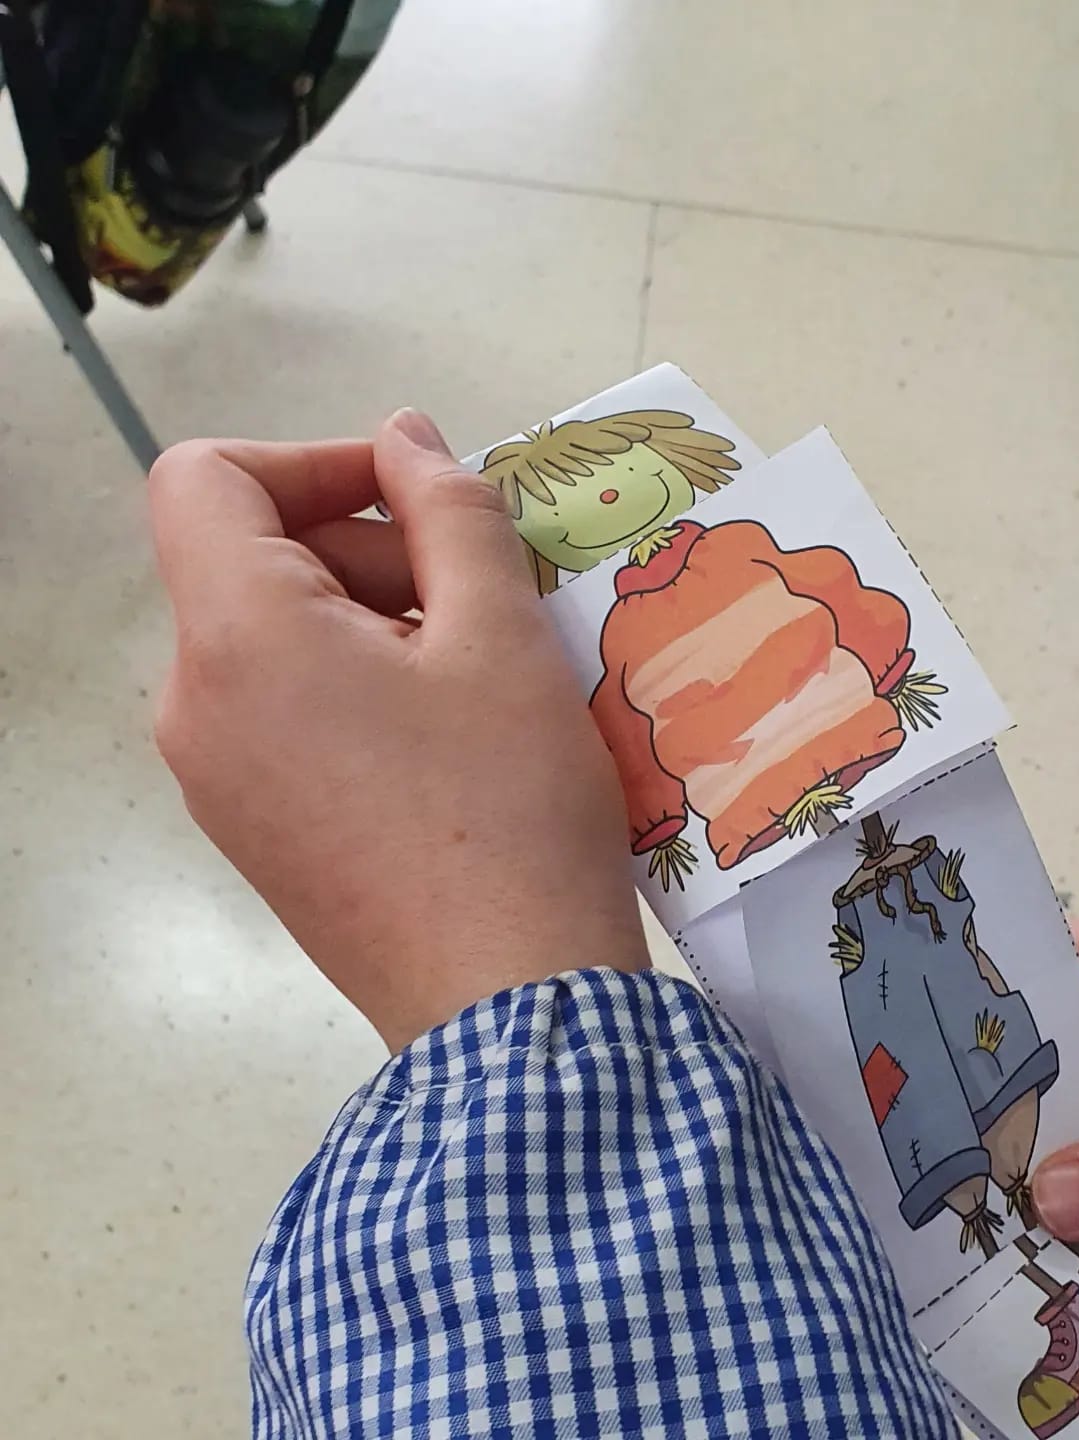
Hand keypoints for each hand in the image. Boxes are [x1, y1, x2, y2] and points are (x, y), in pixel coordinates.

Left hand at [148, 410, 647, 1051]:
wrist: (508, 1006)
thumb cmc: (510, 805)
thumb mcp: (501, 637)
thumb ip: (449, 512)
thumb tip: (403, 437)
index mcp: (236, 638)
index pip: (204, 479)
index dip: (312, 459)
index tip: (416, 501)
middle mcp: (195, 706)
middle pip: (250, 562)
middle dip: (368, 547)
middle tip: (487, 596)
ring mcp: (218, 781)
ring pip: (277, 641)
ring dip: (377, 619)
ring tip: (485, 670)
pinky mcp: (257, 833)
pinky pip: (290, 715)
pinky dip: (361, 689)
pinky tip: (455, 736)